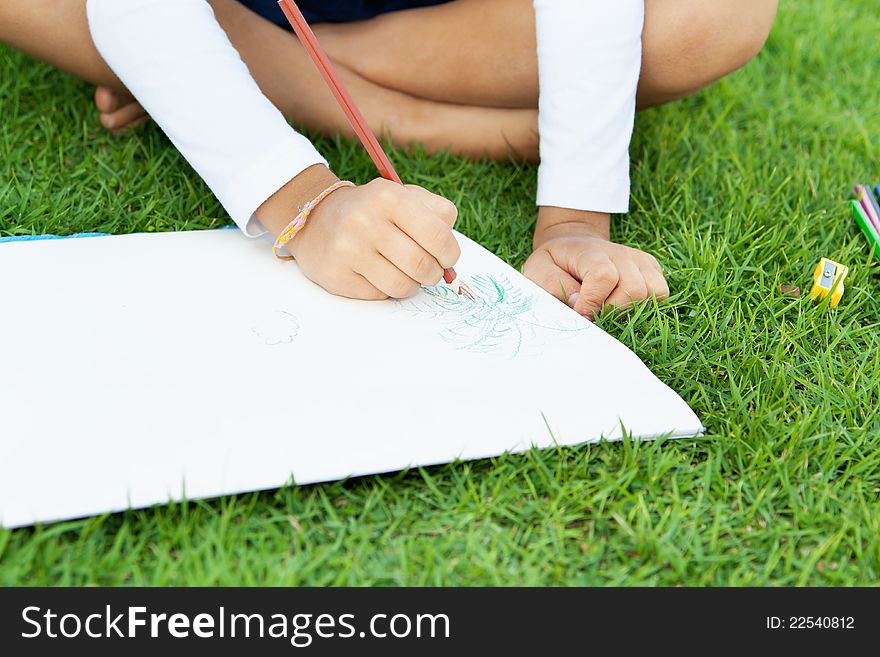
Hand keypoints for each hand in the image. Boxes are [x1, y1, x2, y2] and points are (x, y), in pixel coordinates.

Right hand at [280, 175, 460, 299]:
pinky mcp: (338, 276)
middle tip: (429, 270)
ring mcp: (349, 250)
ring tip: (404, 272)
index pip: (437, 236)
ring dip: (412, 284)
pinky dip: (387, 289)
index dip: (450, 254)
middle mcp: (365, 221)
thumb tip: (452, 257)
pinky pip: (380, 295)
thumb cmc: (373, 211)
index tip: (447, 258)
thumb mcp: (404, 196)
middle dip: (433, 274)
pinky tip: (377, 273)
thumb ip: (437, 215)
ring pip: (403, 286)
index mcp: (388, 197)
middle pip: (422, 265)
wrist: (315, 218)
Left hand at [523, 207, 668, 319]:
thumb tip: (579, 306)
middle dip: (612, 311)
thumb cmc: (553, 263)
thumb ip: (553, 286)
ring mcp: (639, 260)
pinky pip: (662, 293)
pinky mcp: (652, 269)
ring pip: (654, 292)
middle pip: (633, 289)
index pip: (604, 276)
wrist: (572, 246)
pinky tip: (623, 304)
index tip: (580, 314)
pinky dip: (646, 305)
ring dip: (631, 309)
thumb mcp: (537, 270)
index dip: (593, 302)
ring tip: (609, 308)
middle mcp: (620, 253)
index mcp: (590, 252)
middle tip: (594, 314)